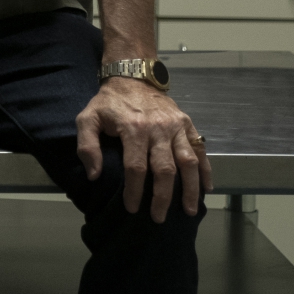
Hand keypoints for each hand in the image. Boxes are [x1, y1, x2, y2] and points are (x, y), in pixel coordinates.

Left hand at [76, 78, 212, 222]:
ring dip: (190, 188)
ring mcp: (176, 126)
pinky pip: (199, 149)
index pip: (136, 167)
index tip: (132, 208)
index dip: (134, 191)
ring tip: (189, 211)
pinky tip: (207, 188)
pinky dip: (206, 169)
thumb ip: (87, 146)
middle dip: (163, 197)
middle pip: (164, 169)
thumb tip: (94, 175)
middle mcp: (158, 129)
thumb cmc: (109, 102)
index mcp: (133, 129)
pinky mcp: (186, 123)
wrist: (132, 75)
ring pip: (188, 162)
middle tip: (159, 218)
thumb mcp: (88, 118)